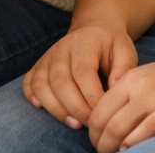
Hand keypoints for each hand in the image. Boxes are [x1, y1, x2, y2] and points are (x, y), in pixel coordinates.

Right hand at [23, 23, 137, 130]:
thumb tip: (115, 90)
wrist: (94, 31)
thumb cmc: (111, 46)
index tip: (103, 112)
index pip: (82, 71)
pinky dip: (32, 97)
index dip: (91, 96)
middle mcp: (61, 48)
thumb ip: (123, 70)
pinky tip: (44, 109)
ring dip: (56, 108)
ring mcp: (47, 57)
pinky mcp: (38, 66)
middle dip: (75, 108)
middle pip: (60, 81)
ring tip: (74, 123)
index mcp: (83, 42)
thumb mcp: (125, 51)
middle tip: (90, 123)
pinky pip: (28, 83)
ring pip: (41, 84)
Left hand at [85, 48, 154, 150]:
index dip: (94, 131)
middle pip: (103, 121)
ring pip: (119, 128)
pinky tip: (133, 151)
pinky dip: (134, 145)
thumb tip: (115, 124)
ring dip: (112, 148)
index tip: (99, 143)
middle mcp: (139, 85)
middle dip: (99, 143)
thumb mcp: (153, 78)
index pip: (98, 109)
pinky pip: (146, 131)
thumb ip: (133, 96)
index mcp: (131, 77)